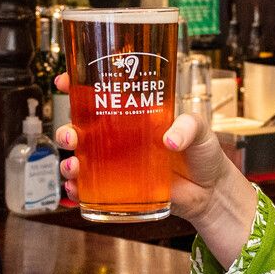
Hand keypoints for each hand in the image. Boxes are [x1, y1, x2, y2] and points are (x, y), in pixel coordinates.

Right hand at [52, 73, 245, 231]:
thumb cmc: (204, 153)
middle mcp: (121, 137)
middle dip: (67, 131)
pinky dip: (78, 189)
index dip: (77, 86)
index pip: (100, 95)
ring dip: (69, 162)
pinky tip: (76, 190)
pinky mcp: (121, 188)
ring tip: (74, 166)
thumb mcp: (200, 130)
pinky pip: (91, 189)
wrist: (211, 191)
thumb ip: (188, 127)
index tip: (63, 82)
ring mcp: (119, 163)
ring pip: (81, 159)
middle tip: (71, 136)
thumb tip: (168, 140)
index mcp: (134, 114)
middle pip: (82, 129)